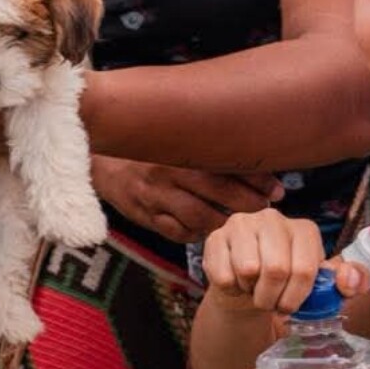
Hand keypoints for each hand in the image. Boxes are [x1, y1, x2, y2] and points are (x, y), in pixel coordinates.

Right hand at [91, 156, 282, 243]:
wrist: (92, 155)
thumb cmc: (142, 144)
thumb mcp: (169, 134)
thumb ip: (202, 141)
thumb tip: (249, 146)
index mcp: (176, 149)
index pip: (225, 165)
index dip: (255, 179)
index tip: (277, 189)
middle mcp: (166, 173)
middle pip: (217, 193)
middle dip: (248, 203)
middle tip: (266, 207)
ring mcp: (154, 197)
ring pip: (200, 218)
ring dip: (224, 223)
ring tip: (239, 222)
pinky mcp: (144, 216)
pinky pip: (178, 233)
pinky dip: (197, 233)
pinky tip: (208, 229)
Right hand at [202, 208, 367, 316]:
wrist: (250, 288)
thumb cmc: (289, 286)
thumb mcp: (324, 287)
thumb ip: (349, 282)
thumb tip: (350, 280)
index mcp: (303, 228)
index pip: (305, 269)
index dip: (297, 297)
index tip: (292, 306)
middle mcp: (272, 218)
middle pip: (276, 269)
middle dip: (273, 298)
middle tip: (272, 302)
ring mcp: (241, 224)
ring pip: (247, 270)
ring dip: (251, 292)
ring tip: (255, 288)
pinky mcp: (215, 237)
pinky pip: (223, 274)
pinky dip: (231, 288)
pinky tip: (236, 281)